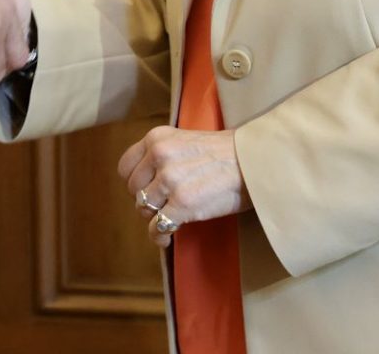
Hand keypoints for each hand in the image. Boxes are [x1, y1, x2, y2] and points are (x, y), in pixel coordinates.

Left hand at [117, 125, 246, 247]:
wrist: (253, 161)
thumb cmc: (224, 154)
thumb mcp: (185, 141)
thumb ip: (163, 155)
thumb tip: (147, 183)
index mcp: (157, 138)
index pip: (125, 167)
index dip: (135, 182)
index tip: (148, 189)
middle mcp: (159, 156)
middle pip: (133, 190)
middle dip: (146, 201)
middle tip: (163, 205)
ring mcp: (170, 180)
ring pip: (144, 209)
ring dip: (154, 218)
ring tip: (167, 220)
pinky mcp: (182, 204)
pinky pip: (157, 227)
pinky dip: (160, 237)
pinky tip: (167, 238)